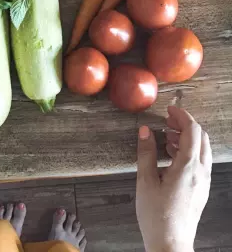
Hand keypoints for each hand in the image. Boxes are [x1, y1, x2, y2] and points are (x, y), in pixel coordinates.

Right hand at [136, 106, 211, 251]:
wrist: (170, 245)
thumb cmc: (157, 216)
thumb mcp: (146, 181)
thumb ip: (146, 152)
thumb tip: (144, 131)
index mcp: (188, 167)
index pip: (192, 130)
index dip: (182, 116)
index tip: (169, 110)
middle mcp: (201, 172)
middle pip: (201, 137)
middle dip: (185, 125)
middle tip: (167, 121)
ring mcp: (203, 181)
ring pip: (202, 149)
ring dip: (187, 138)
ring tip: (166, 137)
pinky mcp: (200, 189)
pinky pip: (200, 161)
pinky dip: (189, 151)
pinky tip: (171, 155)